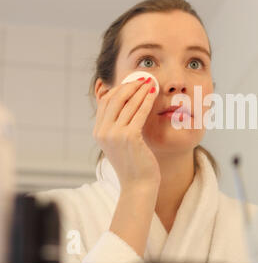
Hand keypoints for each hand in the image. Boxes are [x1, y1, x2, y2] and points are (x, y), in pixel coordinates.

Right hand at [93, 77, 160, 192]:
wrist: (138, 185)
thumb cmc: (133, 164)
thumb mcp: (120, 144)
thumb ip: (119, 126)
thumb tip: (126, 107)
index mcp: (98, 132)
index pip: (105, 102)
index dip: (119, 89)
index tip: (132, 82)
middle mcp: (103, 132)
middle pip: (114, 99)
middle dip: (129, 85)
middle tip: (142, 78)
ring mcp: (114, 135)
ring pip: (128, 104)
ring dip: (140, 90)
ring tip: (150, 82)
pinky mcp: (129, 137)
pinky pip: (139, 113)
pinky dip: (147, 100)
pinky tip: (154, 94)